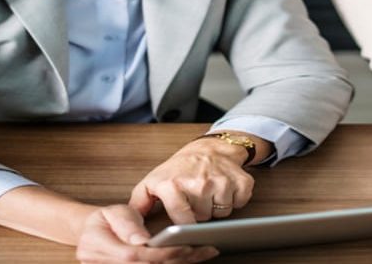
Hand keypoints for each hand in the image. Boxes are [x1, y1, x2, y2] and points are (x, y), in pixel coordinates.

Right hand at [76, 204, 218, 262]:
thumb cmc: (105, 219)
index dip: (161, 253)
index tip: (186, 246)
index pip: (134, 256)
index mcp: (96, 247)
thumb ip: (127, 225)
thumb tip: (143, 241)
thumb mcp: (113, 212)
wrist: (91, 233)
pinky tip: (192, 259)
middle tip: (206, 249)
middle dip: (178, 260)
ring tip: (205, 253)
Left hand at [129, 137, 254, 223]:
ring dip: (217, 206)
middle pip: (204, 219)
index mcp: (174, 184)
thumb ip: (139, 202)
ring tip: (209, 190)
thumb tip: (130, 222)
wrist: (209, 148)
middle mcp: (198, 182)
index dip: (185, 223)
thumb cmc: (180, 168)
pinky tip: (225, 187)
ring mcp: (221, 181)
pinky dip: (235, 198)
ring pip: (223, 213)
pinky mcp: (241, 180)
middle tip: (196, 195)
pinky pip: (240, 203)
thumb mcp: (154, 181)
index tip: (185, 217)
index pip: (183, 222)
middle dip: (201, 211)